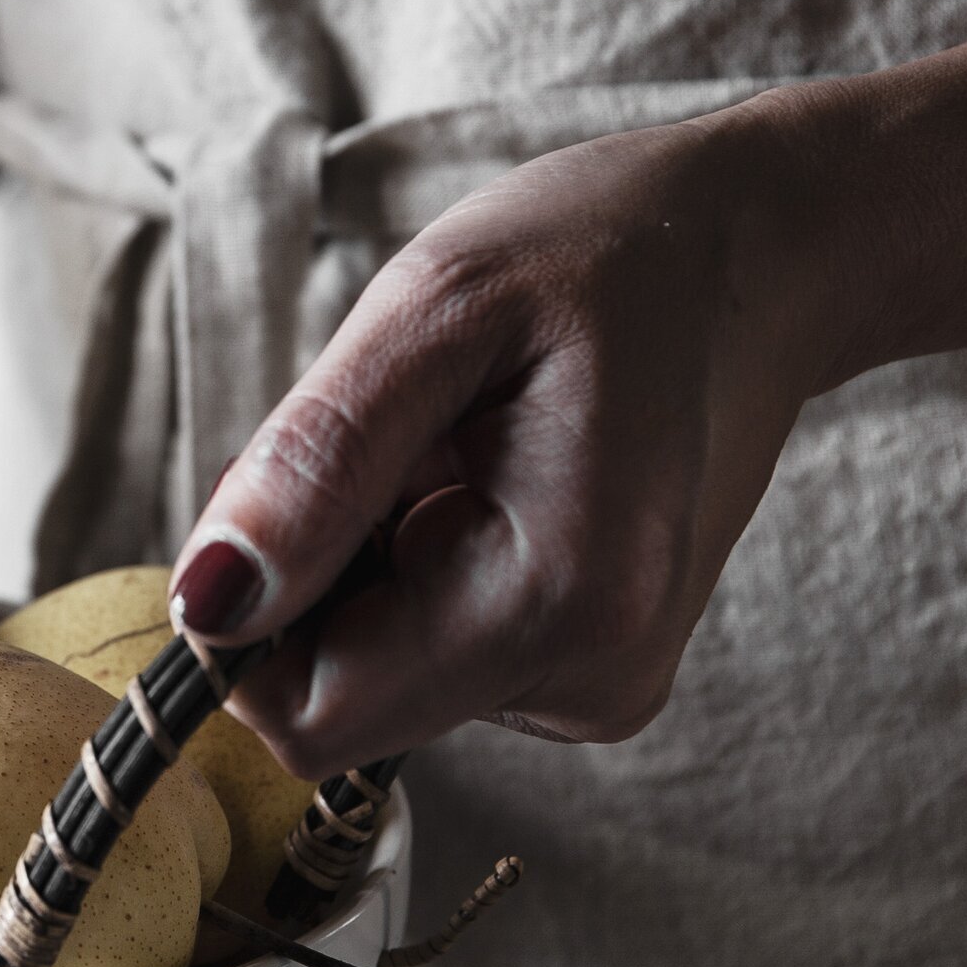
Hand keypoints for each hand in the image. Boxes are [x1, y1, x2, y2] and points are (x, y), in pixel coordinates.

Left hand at [168, 104, 841, 777]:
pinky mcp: (588, 664)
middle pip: (338, 700)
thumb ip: (318, 464)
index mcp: (560, 605)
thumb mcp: (437, 306)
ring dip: (368, 557)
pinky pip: (433, 647)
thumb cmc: (604, 249)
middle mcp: (590, 678)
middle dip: (314, 575)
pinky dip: (418, 559)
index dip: (247, 617)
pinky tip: (487, 470)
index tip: (285, 480)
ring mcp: (597, 682)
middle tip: (389, 434)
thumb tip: (207, 603)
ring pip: (378, 671)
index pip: (309, 717)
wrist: (759, 253)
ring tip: (459, 438)